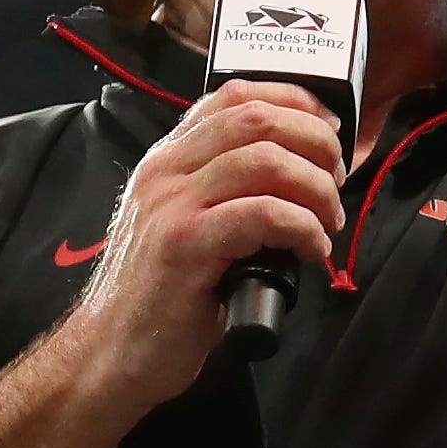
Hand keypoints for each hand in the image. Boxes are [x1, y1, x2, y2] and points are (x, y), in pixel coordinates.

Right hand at [59, 80, 343, 419]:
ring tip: (327, 222)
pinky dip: (302, 227)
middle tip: (336, 181)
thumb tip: (298, 174)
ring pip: (266, 160)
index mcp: (168, 159)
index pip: (235, 95)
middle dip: (316, 143)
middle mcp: (166, 170)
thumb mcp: (184, 225)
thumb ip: (220, 191)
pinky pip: (262, 213)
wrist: (110, 352)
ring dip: (316, 188)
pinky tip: (310, 250)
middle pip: (257, 119)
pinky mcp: (185, 245)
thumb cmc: (159, 297)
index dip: (295, 101)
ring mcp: (172, 205)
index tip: (329, 130)